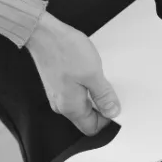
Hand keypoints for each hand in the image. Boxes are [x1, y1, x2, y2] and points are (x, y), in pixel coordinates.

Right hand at [25, 12, 119, 135]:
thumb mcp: (93, 74)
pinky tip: (92, 74)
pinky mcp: (58, 83)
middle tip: (112, 91)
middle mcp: (61, 105)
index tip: (117, 106)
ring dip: (95, 95)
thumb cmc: (65, 51)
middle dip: (102, 107)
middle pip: (87, 117)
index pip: (91, 128)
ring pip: (83, 104)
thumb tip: (113, 112)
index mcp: (70, 107)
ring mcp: (58, 94)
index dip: (107, 120)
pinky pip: (77, 93)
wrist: (44, 33)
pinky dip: (87, 87)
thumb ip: (104, 96)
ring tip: (101, 79)